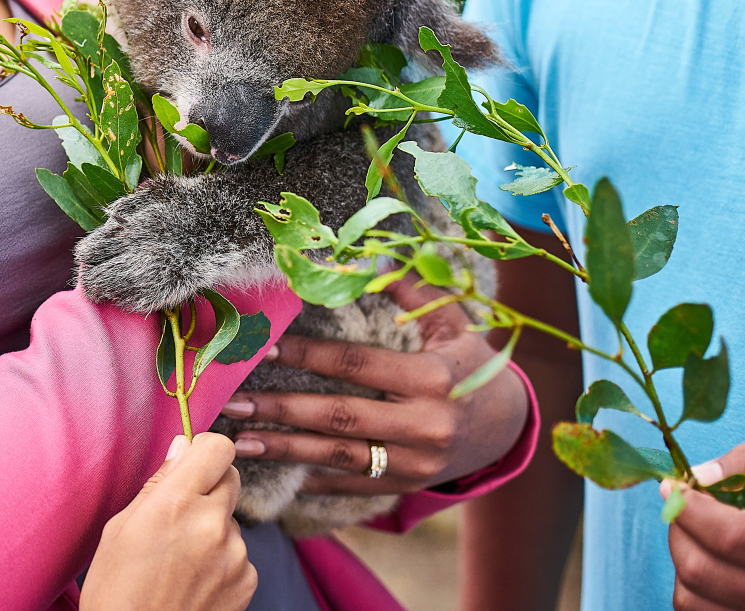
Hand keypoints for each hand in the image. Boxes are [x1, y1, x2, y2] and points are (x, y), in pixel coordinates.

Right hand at [82, 433, 256, 610]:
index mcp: (175, 503)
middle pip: (231, 477)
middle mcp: (212, 524)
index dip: (205, 450)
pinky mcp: (246, 580)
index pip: (218, 448)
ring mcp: (234, 554)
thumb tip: (183, 447)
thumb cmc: (116, 590)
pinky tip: (194, 579)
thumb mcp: (120, 528)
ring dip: (213, 527)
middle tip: (181, 511)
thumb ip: (158, 485)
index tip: (192, 461)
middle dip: (210, 485)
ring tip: (180, 558)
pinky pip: (238, 551)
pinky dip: (221, 559)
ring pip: (231, 518)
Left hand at [220, 278, 528, 493]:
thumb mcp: (453, 325)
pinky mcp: (408, 485)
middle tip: (233, 402)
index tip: (265, 348)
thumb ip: (411, 293)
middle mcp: (424, 424)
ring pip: (339, 457)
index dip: (307, 356)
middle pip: (339, 417)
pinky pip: (353, 484)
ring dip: (285, 450)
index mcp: (431, 378)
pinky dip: (314, 481)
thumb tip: (369, 259)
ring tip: (240, 441)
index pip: (355, 365)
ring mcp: (416, 462)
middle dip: (281, 410)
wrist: (510, 427)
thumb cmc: (471, 366)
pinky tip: (275, 473)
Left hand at [662, 440, 744, 609]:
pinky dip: (698, 591)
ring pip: (697, 603)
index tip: (673, 486)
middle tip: (683, 506)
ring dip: (683, 562)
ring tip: (699, 533)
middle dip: (681, 531)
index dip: (692, 508)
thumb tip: (700, 477)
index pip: (734, 537)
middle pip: (707, 572)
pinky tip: (716, 561)